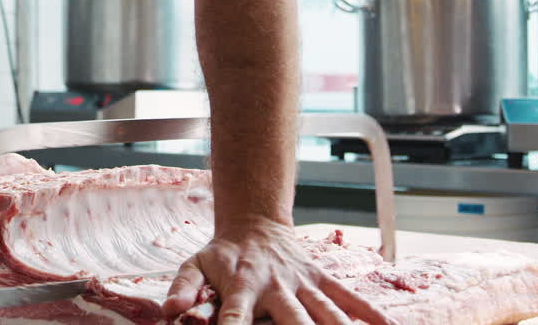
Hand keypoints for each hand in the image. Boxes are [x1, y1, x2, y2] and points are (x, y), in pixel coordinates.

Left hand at [163, 217, 394, 324]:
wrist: (254, 222)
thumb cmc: (222, 254)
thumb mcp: (194, 265)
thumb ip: (183, 289)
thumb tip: (168, 313)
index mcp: (242, 285)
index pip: (235, 314)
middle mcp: (276, 286)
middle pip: (293, 319)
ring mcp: (302, 283)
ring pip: (326, 313)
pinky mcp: (321, 279)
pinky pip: (348, 297)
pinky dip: (369, 313)